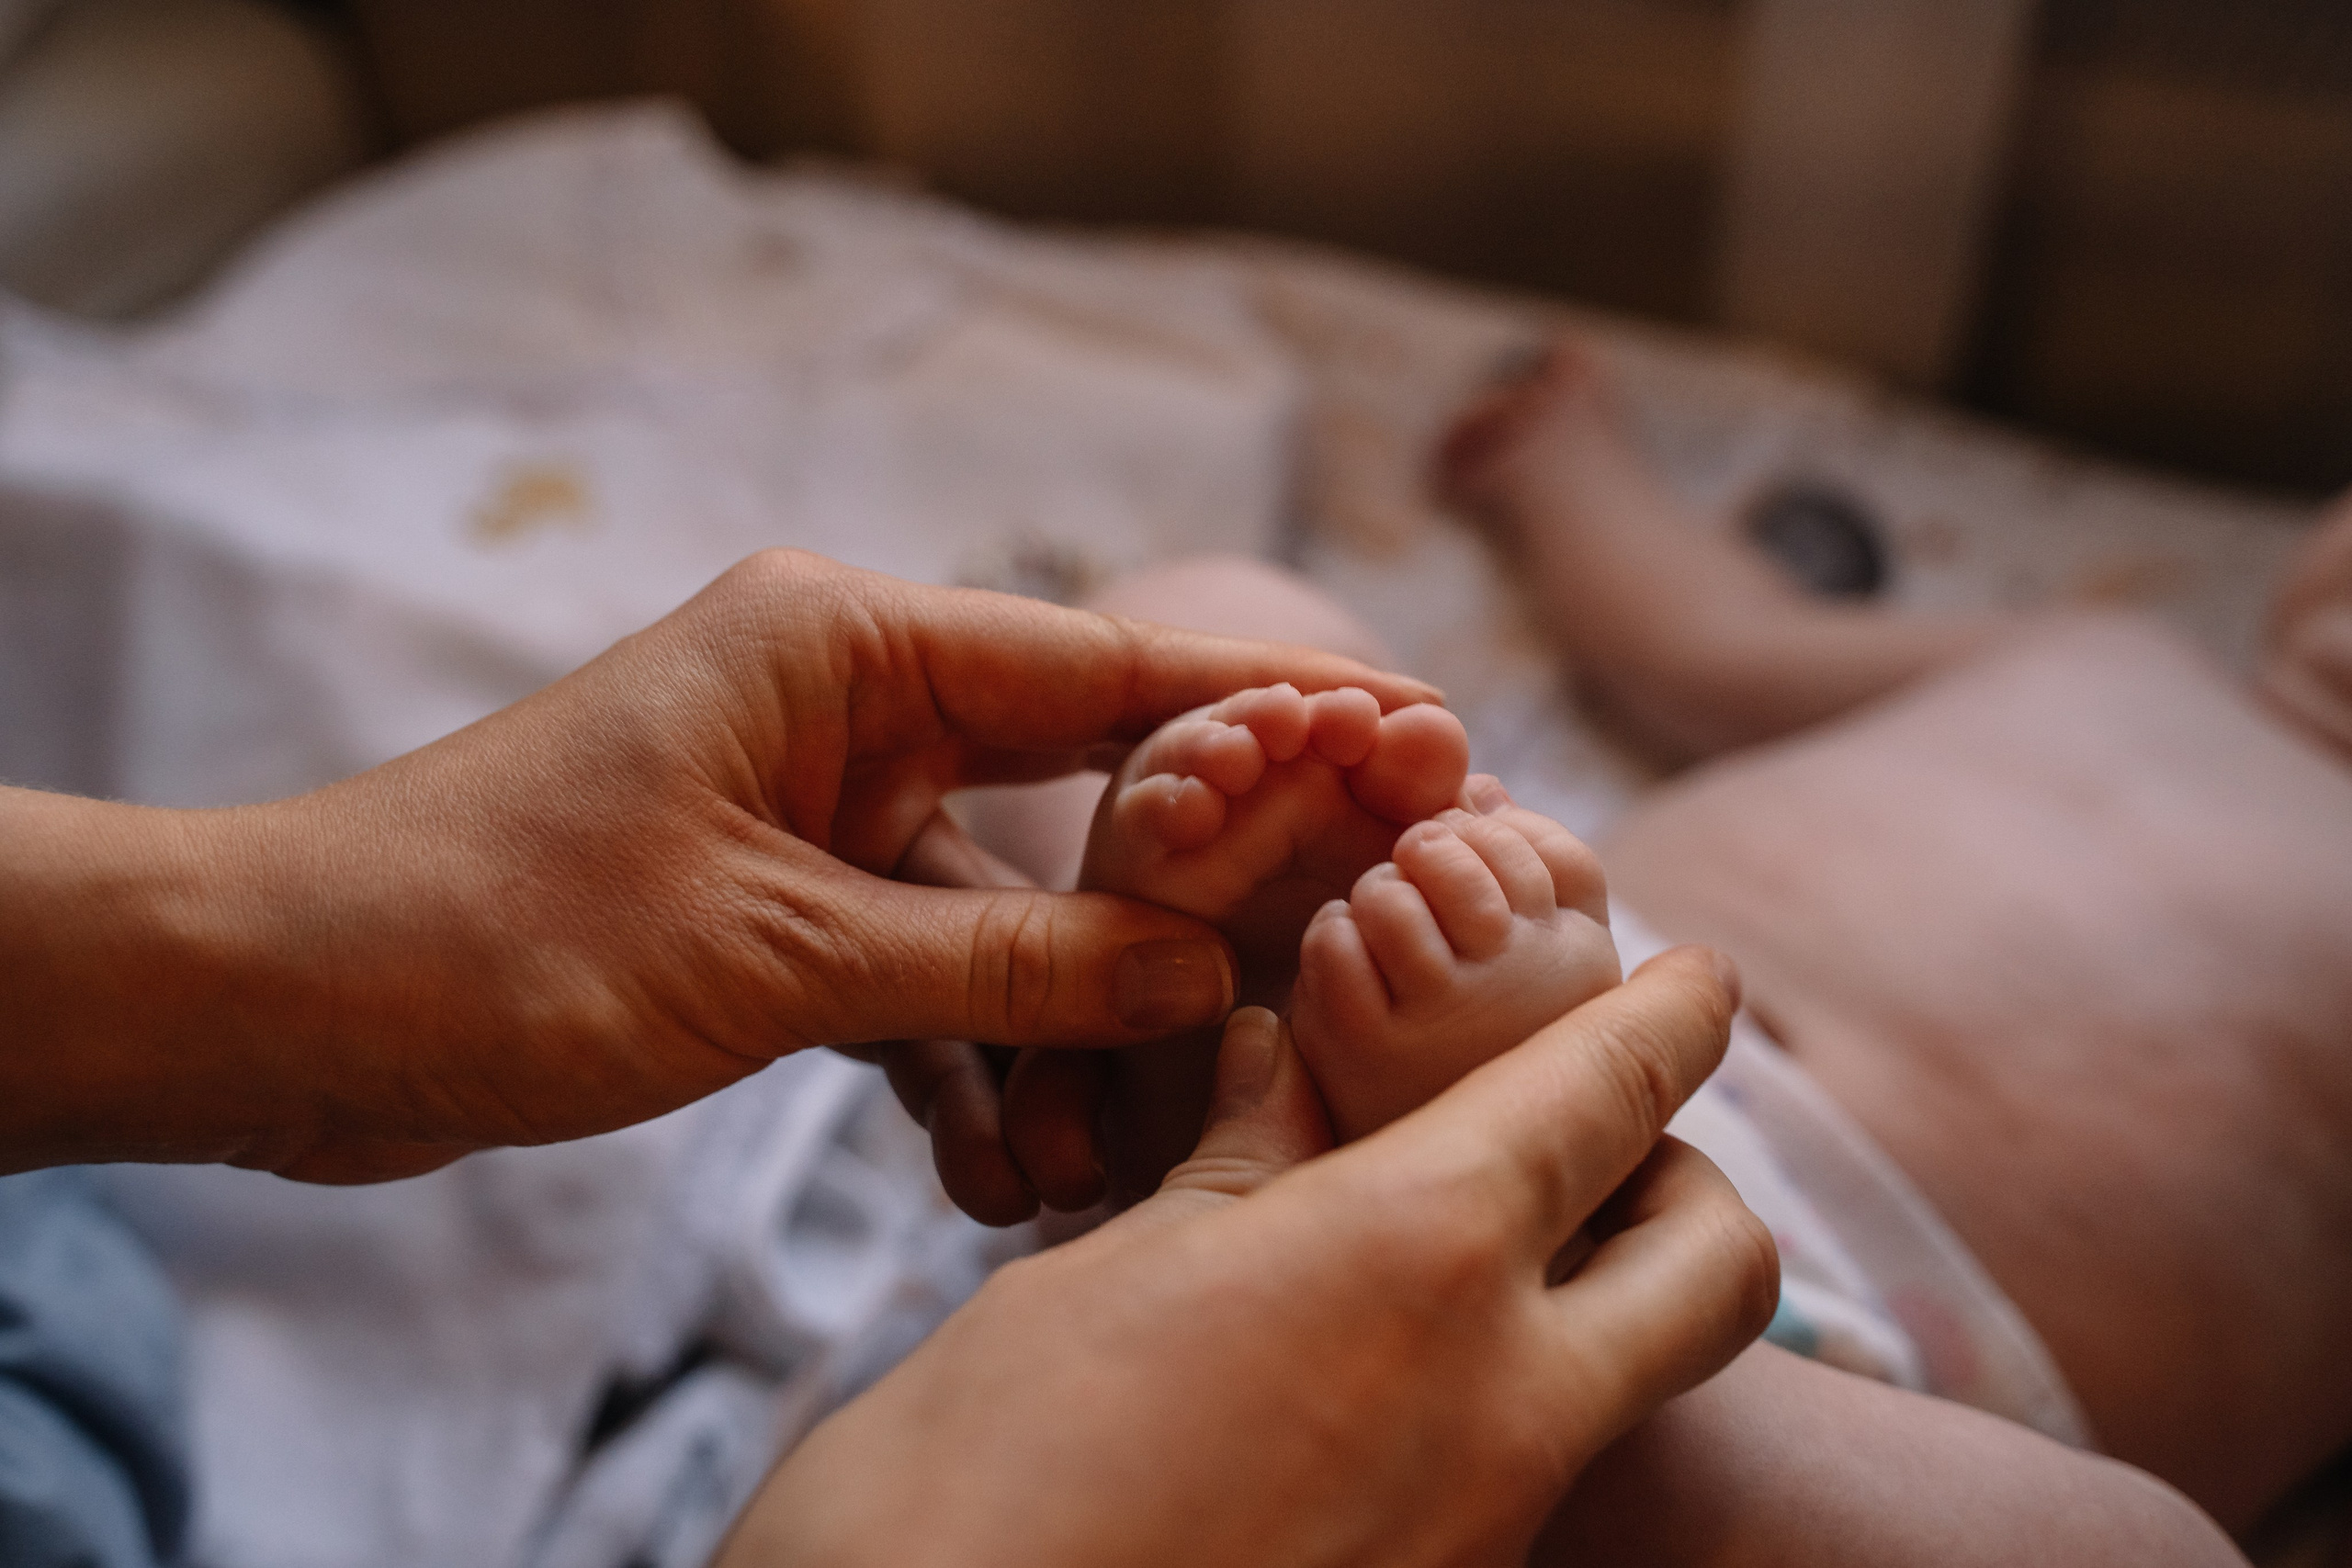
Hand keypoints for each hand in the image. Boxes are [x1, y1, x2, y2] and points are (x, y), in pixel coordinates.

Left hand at [0, 551, 1436, 1181]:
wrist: (288, 1004)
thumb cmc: (496, 934)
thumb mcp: (778, 958)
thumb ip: (1002, 962)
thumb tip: (1195, 966)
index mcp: (850, 645)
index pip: (1114, 665)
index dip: (1277, 706)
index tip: (1418, 728)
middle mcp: (850, 701)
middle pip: (1082, 788)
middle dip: (1182, 897)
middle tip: (1329, 951)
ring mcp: (818, 805)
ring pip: (1008, 909)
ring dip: (1057, 1025)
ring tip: (1111, 1140)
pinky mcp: (781, 902)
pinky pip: (924, 970)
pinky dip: (962, 1057)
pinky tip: (997, 1160)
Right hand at [717, 947, 1777, 1567]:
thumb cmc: (984, 1466)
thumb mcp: (1120, 1269)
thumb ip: (1240, 1156)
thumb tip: (1280, 1054)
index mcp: (1417, 1255)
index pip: (1607, 1092)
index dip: (1669, 1013)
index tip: (1697, 976)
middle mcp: (1503, 1402)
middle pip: (1723, 1265)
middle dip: (1689, 1177)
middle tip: (1579, 1141)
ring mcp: (1489, 1528)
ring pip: (1637, 1378)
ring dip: (1595, 1288)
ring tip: (1442, 1243)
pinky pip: (1531, 1471)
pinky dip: (1501, 1392)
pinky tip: (1365, 1371)